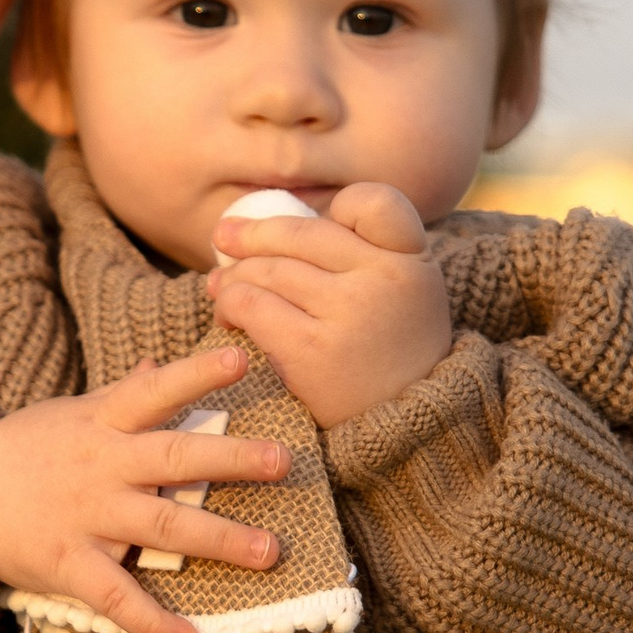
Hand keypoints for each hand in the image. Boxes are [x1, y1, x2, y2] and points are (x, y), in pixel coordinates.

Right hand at [0, 345, 292, 632]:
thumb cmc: (20, 451)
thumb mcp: (68, 415)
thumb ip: (119, 395)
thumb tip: (157, 365)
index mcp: (101, 424)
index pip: (154, 391)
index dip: (195, 374)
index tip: (239, 359)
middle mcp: (101, 465)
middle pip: (174, 457)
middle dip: (230, 460)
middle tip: (284, 461)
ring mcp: (86, 515)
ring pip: (161, 524)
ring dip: (219, 538)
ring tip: (269, 550)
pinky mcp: (67, 562)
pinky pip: (115, 595)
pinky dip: (152, 621)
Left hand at [208, 184, 452, 429]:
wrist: (407, 430)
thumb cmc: (390, 353)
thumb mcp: (405, 294)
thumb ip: (364, 253)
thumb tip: (273, 222)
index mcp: (412, 259)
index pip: (374, 202)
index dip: (335, 205)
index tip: (308, 219)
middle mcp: (385, 279)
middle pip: (300, 234)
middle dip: (252, 233)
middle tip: (224, 237)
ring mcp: (348, 313)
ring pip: (268, 270)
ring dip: (233, 275)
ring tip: (220, 286)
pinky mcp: (312, 351)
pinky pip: (252, 306)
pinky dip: (230, 305)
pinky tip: (227, 316)